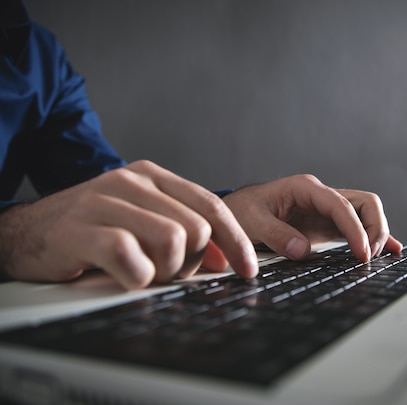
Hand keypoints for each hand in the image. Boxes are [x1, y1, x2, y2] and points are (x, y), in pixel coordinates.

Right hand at [0, 160, 257, 289]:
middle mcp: (131, 181)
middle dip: (190, 263)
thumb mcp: (141, 221)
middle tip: (165, 272)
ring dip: (165, 271)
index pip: (211, 205)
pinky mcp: (81, 229)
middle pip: (196, 228)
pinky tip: (124, 276)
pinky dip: (136, 278)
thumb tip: (223, 259)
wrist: (25, 231)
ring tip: (143, 272)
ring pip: (172, 241)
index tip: (248, 270)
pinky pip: (131, 259)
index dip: (236, 240)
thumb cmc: (90, 229)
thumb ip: (183, 232)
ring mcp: (104, 201)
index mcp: (152, 176)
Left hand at [222, 174, 402, 261]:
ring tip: (374, 259)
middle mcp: (322, 195)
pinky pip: (358, 227)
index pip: (341, 205)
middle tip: (368, 257)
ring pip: (366, 213)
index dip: (356, 229)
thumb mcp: (252, 223)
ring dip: (376, 233)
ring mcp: (327, 209)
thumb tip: (303, 250)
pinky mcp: (327, 224)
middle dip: (374, 228)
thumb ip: (276, 235)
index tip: (362, 253)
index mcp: (306, 188)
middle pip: (365, 203)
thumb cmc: (241, 212)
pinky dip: (373, 238)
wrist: (235, 211)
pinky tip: (390, 251)